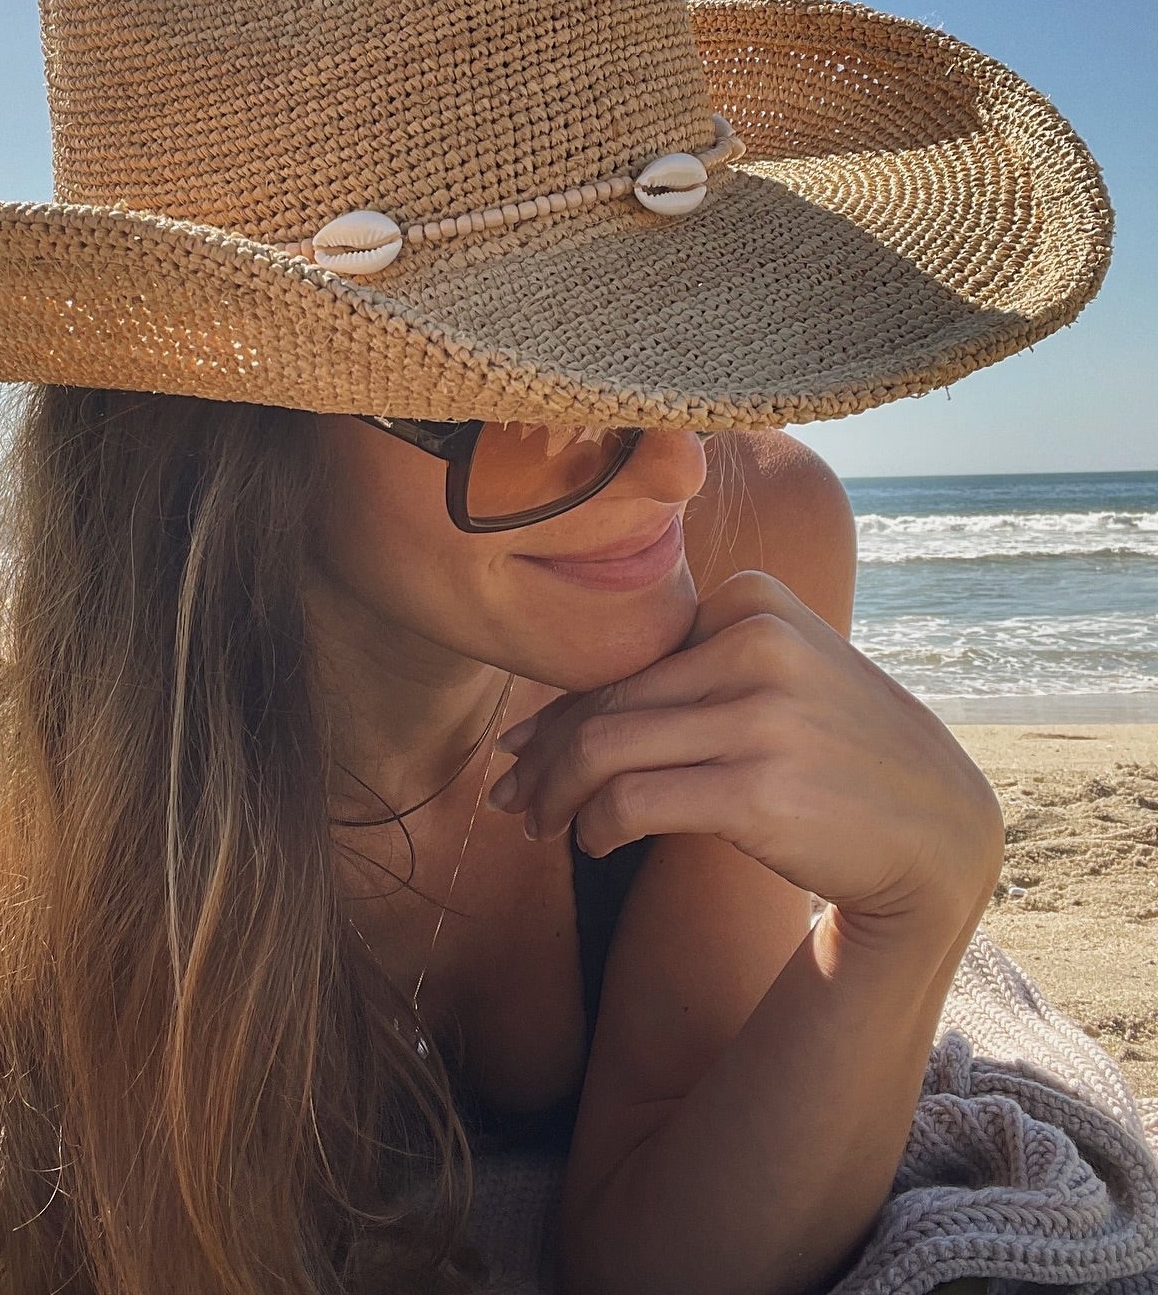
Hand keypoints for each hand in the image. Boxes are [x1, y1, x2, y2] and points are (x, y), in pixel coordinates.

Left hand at [488, 571, 1004, 939]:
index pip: (622, 658)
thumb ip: (681, 678)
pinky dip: (594, 826)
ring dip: (554, 795)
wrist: (935, 828)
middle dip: (541, 756)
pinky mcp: (758, 787)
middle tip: (510, 794)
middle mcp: (757, 643)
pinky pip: (631, 800)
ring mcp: (762, 714)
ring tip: (538, 824)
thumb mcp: (773, 678)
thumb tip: (546, 717)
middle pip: (606, 703)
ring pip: (603, 749)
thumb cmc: (831, 752)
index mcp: (753, 600)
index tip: (521, 749)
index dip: (557, 709)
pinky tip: (592, 844)